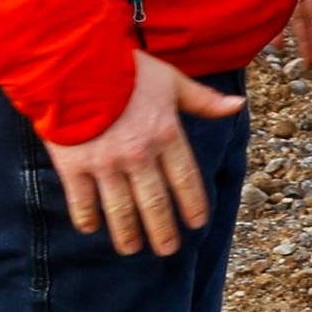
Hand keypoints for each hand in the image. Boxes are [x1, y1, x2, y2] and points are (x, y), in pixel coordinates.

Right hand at [45, 50, 241, 254]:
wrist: (73, 63)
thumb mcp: (171, 80)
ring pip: (121, 210)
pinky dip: (87, 217)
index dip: (193, 206)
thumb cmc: (126, 69)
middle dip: (163, 231)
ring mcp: (106, 163)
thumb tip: (238, 106)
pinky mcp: (74, 165)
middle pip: (156, 203)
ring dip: (127, 233)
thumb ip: (203, 100)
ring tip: (132, 248)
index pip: (186, 181)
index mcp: (167, 135)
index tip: (196, 224)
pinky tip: (92, 228)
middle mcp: (140, 154)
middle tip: (167, 249)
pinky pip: (82, 200)